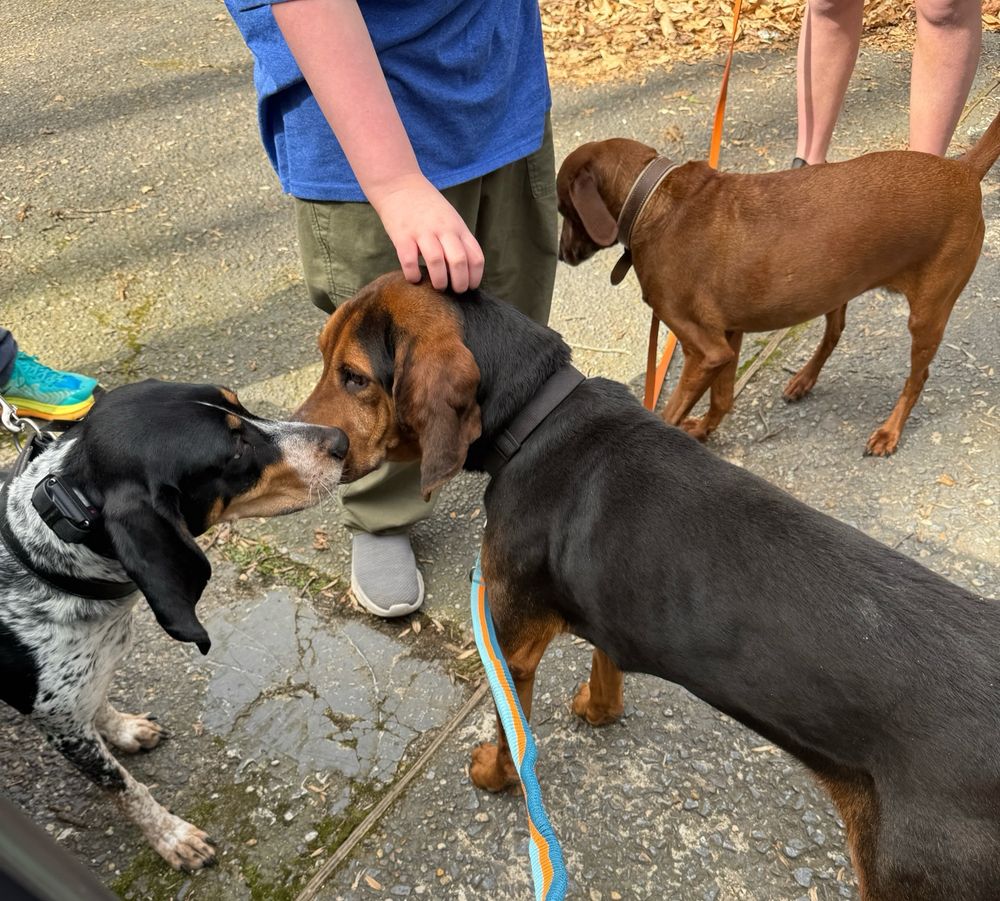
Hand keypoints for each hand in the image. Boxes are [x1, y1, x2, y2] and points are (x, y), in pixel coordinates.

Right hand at [368, 174, 484, 292]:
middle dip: (460, 283)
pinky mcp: (402, 235)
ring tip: (438, 287)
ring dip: (439, 281)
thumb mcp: (451, 219)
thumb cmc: (427, 207)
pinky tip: (414, 278)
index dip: (475, 276)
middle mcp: (443, 229)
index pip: (475, 256)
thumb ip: (459, 240)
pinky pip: (409, 261)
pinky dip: (413, 274)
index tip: (470, 286)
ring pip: (436, 262)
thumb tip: (466, 270)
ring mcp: (422, 231)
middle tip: (455, 291)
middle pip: (458, 261)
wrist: (399, 184)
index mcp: (458, 228)